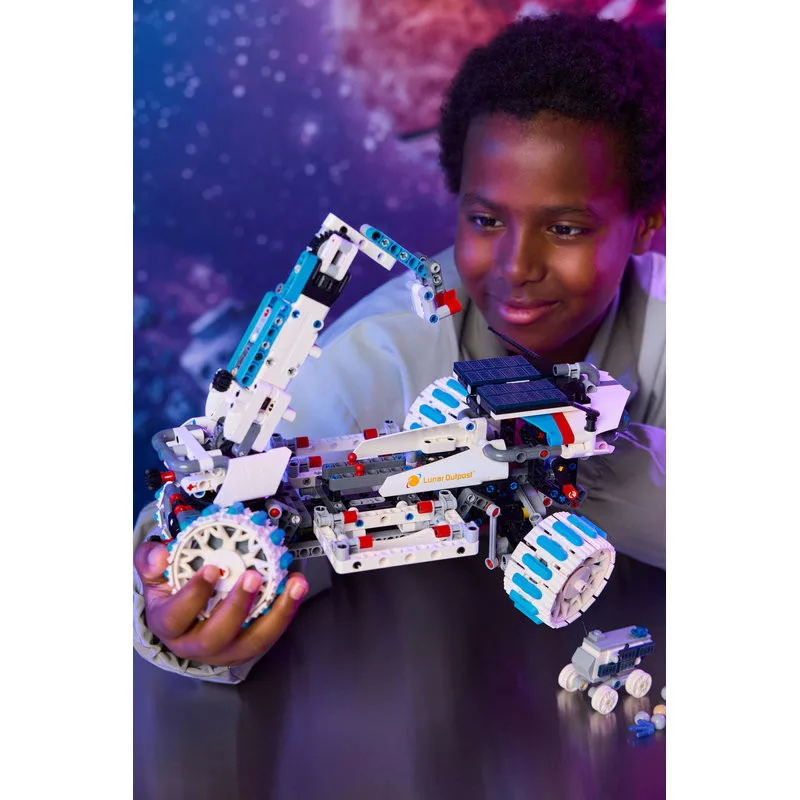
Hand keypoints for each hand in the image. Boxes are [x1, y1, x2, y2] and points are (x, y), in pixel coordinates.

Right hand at [134, 540, 308, 666]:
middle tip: (253, 576)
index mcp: (169, 624)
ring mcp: (225, 650)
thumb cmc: (173, 593)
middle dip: (237, 606)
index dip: (194, 594)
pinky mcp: (248, 647)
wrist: (188, 617)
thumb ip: (150, 561)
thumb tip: (159, 554)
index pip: (177, 615)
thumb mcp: (155, 575)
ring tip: (293, 585)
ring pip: (252, 642)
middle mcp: (195, 644)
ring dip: (276, 614)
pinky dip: (286, 611)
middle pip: (215, 636)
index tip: (212, 570)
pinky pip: (270, 634)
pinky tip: (296, 588)